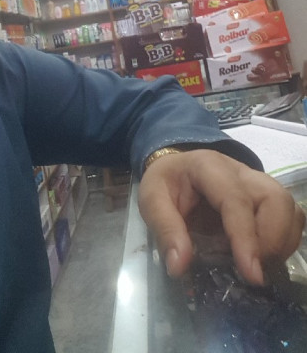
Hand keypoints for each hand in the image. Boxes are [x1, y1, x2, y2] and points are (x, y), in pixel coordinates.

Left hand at [138, 149, 304, 284]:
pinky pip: (291, 217)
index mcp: (209, 167)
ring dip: (281, 242)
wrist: (176, 167)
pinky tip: (262, 256)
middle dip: (271, 240)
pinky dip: (284, 241)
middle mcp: (241, 172)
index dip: (246, 238)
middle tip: (249, 268)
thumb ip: (165, 230)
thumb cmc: (166, 183)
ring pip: (289, 207)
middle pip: (276, 199)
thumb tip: (180, 267)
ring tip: (256, 264)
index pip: (237, 200)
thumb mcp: (151, 200)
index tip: (251, 275)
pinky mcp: (266, 198)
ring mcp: (258, 183)